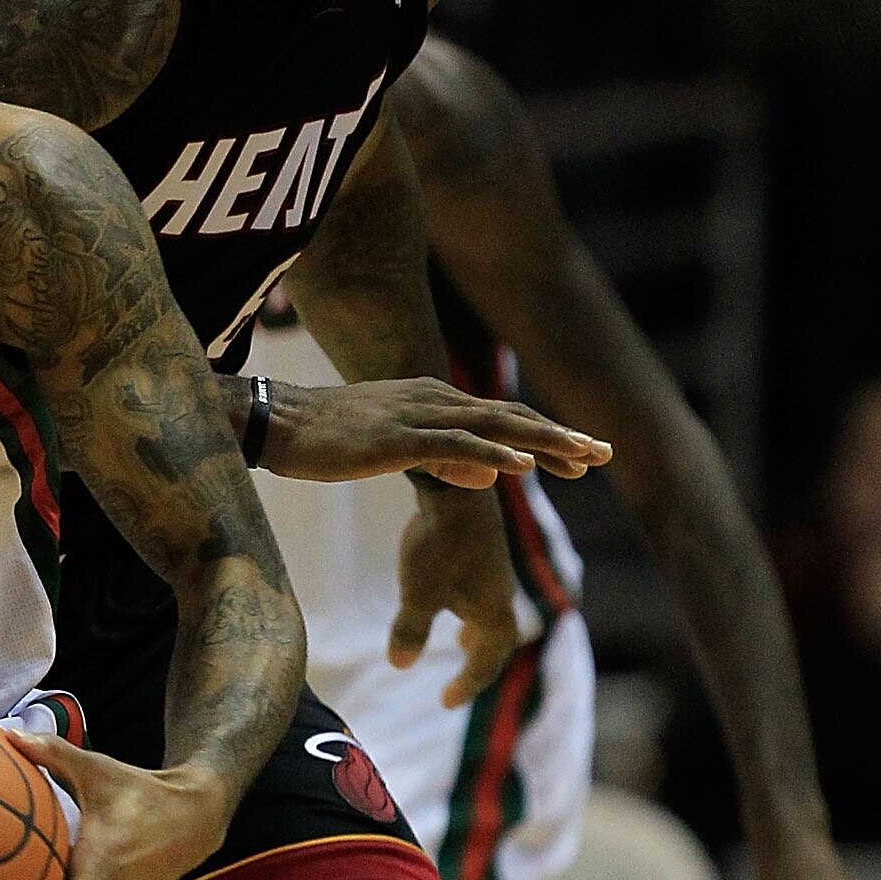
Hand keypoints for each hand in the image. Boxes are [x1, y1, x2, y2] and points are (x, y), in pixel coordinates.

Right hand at [269, 374, 609, 489]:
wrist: (275, 420)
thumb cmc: (321, 440)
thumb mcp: (390, 450)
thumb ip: (439, 461)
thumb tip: (487, 479)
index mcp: (432, 401)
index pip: (500, 419)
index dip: (544, 436)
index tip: (581, 455)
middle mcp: (434, 400)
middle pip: (511, 418)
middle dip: (561, 436)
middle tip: (605, 454)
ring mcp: (418, 417)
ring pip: (495, 427)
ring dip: (544, 442)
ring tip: (584, 458)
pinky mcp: (398, 438)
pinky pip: (455, 445)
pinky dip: (493, 454)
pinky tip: (523, 467)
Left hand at [389, 482, 520, 708]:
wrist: (460, 484)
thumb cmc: (438, 543)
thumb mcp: (418, 592)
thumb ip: (410, 630)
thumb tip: (399, 664)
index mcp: (493, 612)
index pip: (486, 662)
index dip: (467, 684)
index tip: (446, 702)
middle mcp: (502, 593)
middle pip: (498, 640)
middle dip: (480, 664)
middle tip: (462, 682)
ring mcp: (497, 569)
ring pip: (492, 612)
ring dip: (479, 633)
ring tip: (464, 642)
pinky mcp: (486, 548)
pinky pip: (485, 589)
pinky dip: (473, 606)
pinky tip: (453, 594)